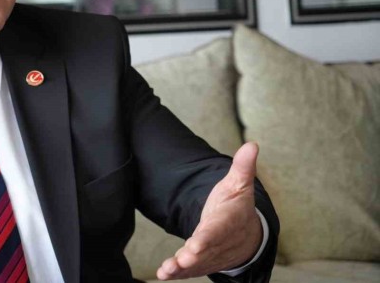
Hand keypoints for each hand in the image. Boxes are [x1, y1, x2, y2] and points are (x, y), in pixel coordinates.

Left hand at [156, 142, 262, 279]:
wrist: (246, 235)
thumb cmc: (236, 206)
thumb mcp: (238, 184)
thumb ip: (242, 167)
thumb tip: (252, 144)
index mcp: (229, 221)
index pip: (219, 230)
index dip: (209, 237)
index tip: (197, 244)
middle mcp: (221, 241)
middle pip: (207, 250)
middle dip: (194, 256)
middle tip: (182, 259)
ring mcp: (212, 254)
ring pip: (197, 263)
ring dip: (182, 268)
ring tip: (167, 271)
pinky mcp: (203, 262)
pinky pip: (191, 269)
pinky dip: (178, 273)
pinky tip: (164, 274)